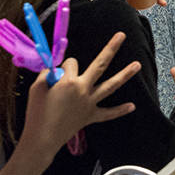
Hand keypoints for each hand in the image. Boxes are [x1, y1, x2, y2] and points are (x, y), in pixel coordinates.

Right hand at [18, 33, 139, 156]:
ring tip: (138, 64)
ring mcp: (90, 103)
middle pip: (100, 64)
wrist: (41, 139)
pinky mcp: (90, 116)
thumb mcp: (37, 88)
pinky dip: (120, 110)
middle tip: (122, 35)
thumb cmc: (37, 113)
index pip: (70, 63)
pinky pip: (108, 114)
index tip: (57, 74)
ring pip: (111, 86)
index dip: (64, 66)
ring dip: (125, 74)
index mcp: (69, 81)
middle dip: (111, 48)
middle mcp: (83, 89)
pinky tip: (132, 106)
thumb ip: (47, 74)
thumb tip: (54, 69)